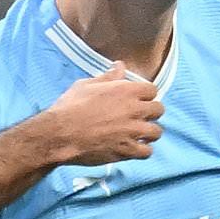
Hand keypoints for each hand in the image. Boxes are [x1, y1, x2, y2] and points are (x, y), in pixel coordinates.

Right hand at [42, 62, 163, 165]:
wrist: (60, 134)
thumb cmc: (70, 106)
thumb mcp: (86, 85)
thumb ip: (108, 77)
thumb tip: (120, 66)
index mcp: (125, 90)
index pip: (152, 90)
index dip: (145, 94)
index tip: (138, 99)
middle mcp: (134, 110)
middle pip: (159, 110)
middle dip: (151, 112)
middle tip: (139, 116)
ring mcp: (132, 131)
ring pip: (156, 132)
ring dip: (148, 132)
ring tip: (138, 134)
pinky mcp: (127, 150)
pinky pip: (147, 152)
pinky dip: (142, 150)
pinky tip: (132, 148)